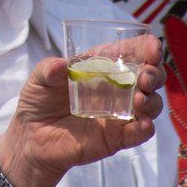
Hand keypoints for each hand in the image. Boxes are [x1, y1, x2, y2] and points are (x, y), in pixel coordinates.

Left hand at [0, 35, 164, 186]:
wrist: (31, 138)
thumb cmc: (38, 101)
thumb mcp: (39, 79)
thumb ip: (48, 69)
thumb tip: (61, 65)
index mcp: (102, 66)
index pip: (132, 52)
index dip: (147, 48)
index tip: (152, 49)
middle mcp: (116, 88)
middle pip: (149, 77)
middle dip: (155, 74)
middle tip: (145, 78)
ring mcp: (119, 113)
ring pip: (151, 104)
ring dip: (153, 101)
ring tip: (139, 100)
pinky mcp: (116, 138)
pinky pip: (139, 134)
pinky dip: (145, 129)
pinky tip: (142, 124)